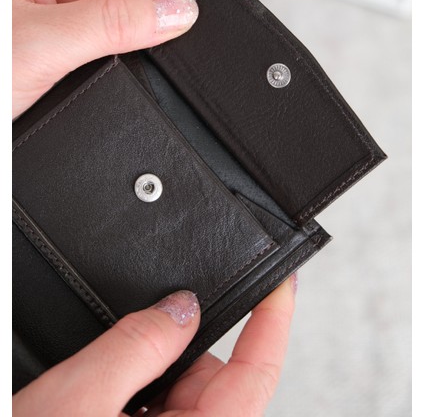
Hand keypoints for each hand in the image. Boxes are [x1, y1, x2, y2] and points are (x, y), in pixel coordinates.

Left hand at [12, 0, 256, 117]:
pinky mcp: (64, 57)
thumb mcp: (41, 41)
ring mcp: (61, 23)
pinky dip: (139, 60)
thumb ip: (114, 23)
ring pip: (126, 20)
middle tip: (216, 24)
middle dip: (175, 1)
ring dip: (156, 36)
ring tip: (186, 53)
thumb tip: (179, 11)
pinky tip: (154, 71)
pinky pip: (114, 50)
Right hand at [13, 278, 295, 415]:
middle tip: (133, 344)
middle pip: (212, 382)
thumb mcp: (81, 400)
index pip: (255, 378)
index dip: (273, 323)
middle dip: (181, 351)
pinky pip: (160, 409)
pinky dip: (140, 391)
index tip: (280, 283)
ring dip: (151, 375)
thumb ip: (137, 346)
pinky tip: (104, 398)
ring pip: (183, 393)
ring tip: (101, 388)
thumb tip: (182, 308)